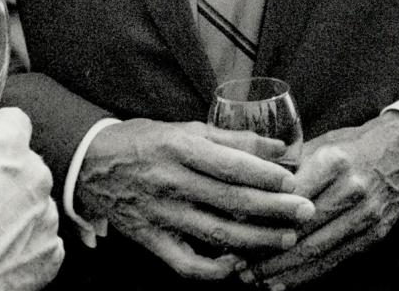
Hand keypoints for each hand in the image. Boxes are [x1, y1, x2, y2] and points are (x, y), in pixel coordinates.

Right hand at [0, 106, 63, 290]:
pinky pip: (43, 242)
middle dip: (6, 179)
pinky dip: (27, 248)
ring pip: (36, 205)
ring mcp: (46, 213)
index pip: (14, 122)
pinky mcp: (50, 249)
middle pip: (27, 167)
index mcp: (6, 148)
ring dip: (18, 214)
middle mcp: (35, 175)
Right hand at [76, 117, 317, 279]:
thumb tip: (278, 148)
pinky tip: (239, 263)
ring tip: (286, 239)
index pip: (232, 166)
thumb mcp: (188, 128)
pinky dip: (214, 269)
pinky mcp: (151, 241)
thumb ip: (233, 138)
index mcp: (182, 149)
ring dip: (256, 239)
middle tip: (305, 212)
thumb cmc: (149, 141)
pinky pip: (186, 264)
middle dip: (274, 209)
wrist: (93, 165)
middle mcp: (173, 183)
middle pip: (231, 201)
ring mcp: (161, 216)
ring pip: (216, 234)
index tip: (293, 182)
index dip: (265, 176)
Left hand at [249, 111, 398, 288]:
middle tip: (237, 266)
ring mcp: (366, 215)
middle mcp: (351, 189)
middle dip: (265, 254)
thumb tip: (246, 190)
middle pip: (300, 231)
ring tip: (254, 279)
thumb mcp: (321, 144)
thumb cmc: (352, 147)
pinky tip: (283, 281)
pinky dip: (306, 275)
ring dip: (281, 270)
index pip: (288, 199)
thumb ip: (289, 169)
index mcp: (333, 162)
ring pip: (316, 251)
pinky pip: (334, 261)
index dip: (259, 220)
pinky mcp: (374, 234)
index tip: (233, 232)